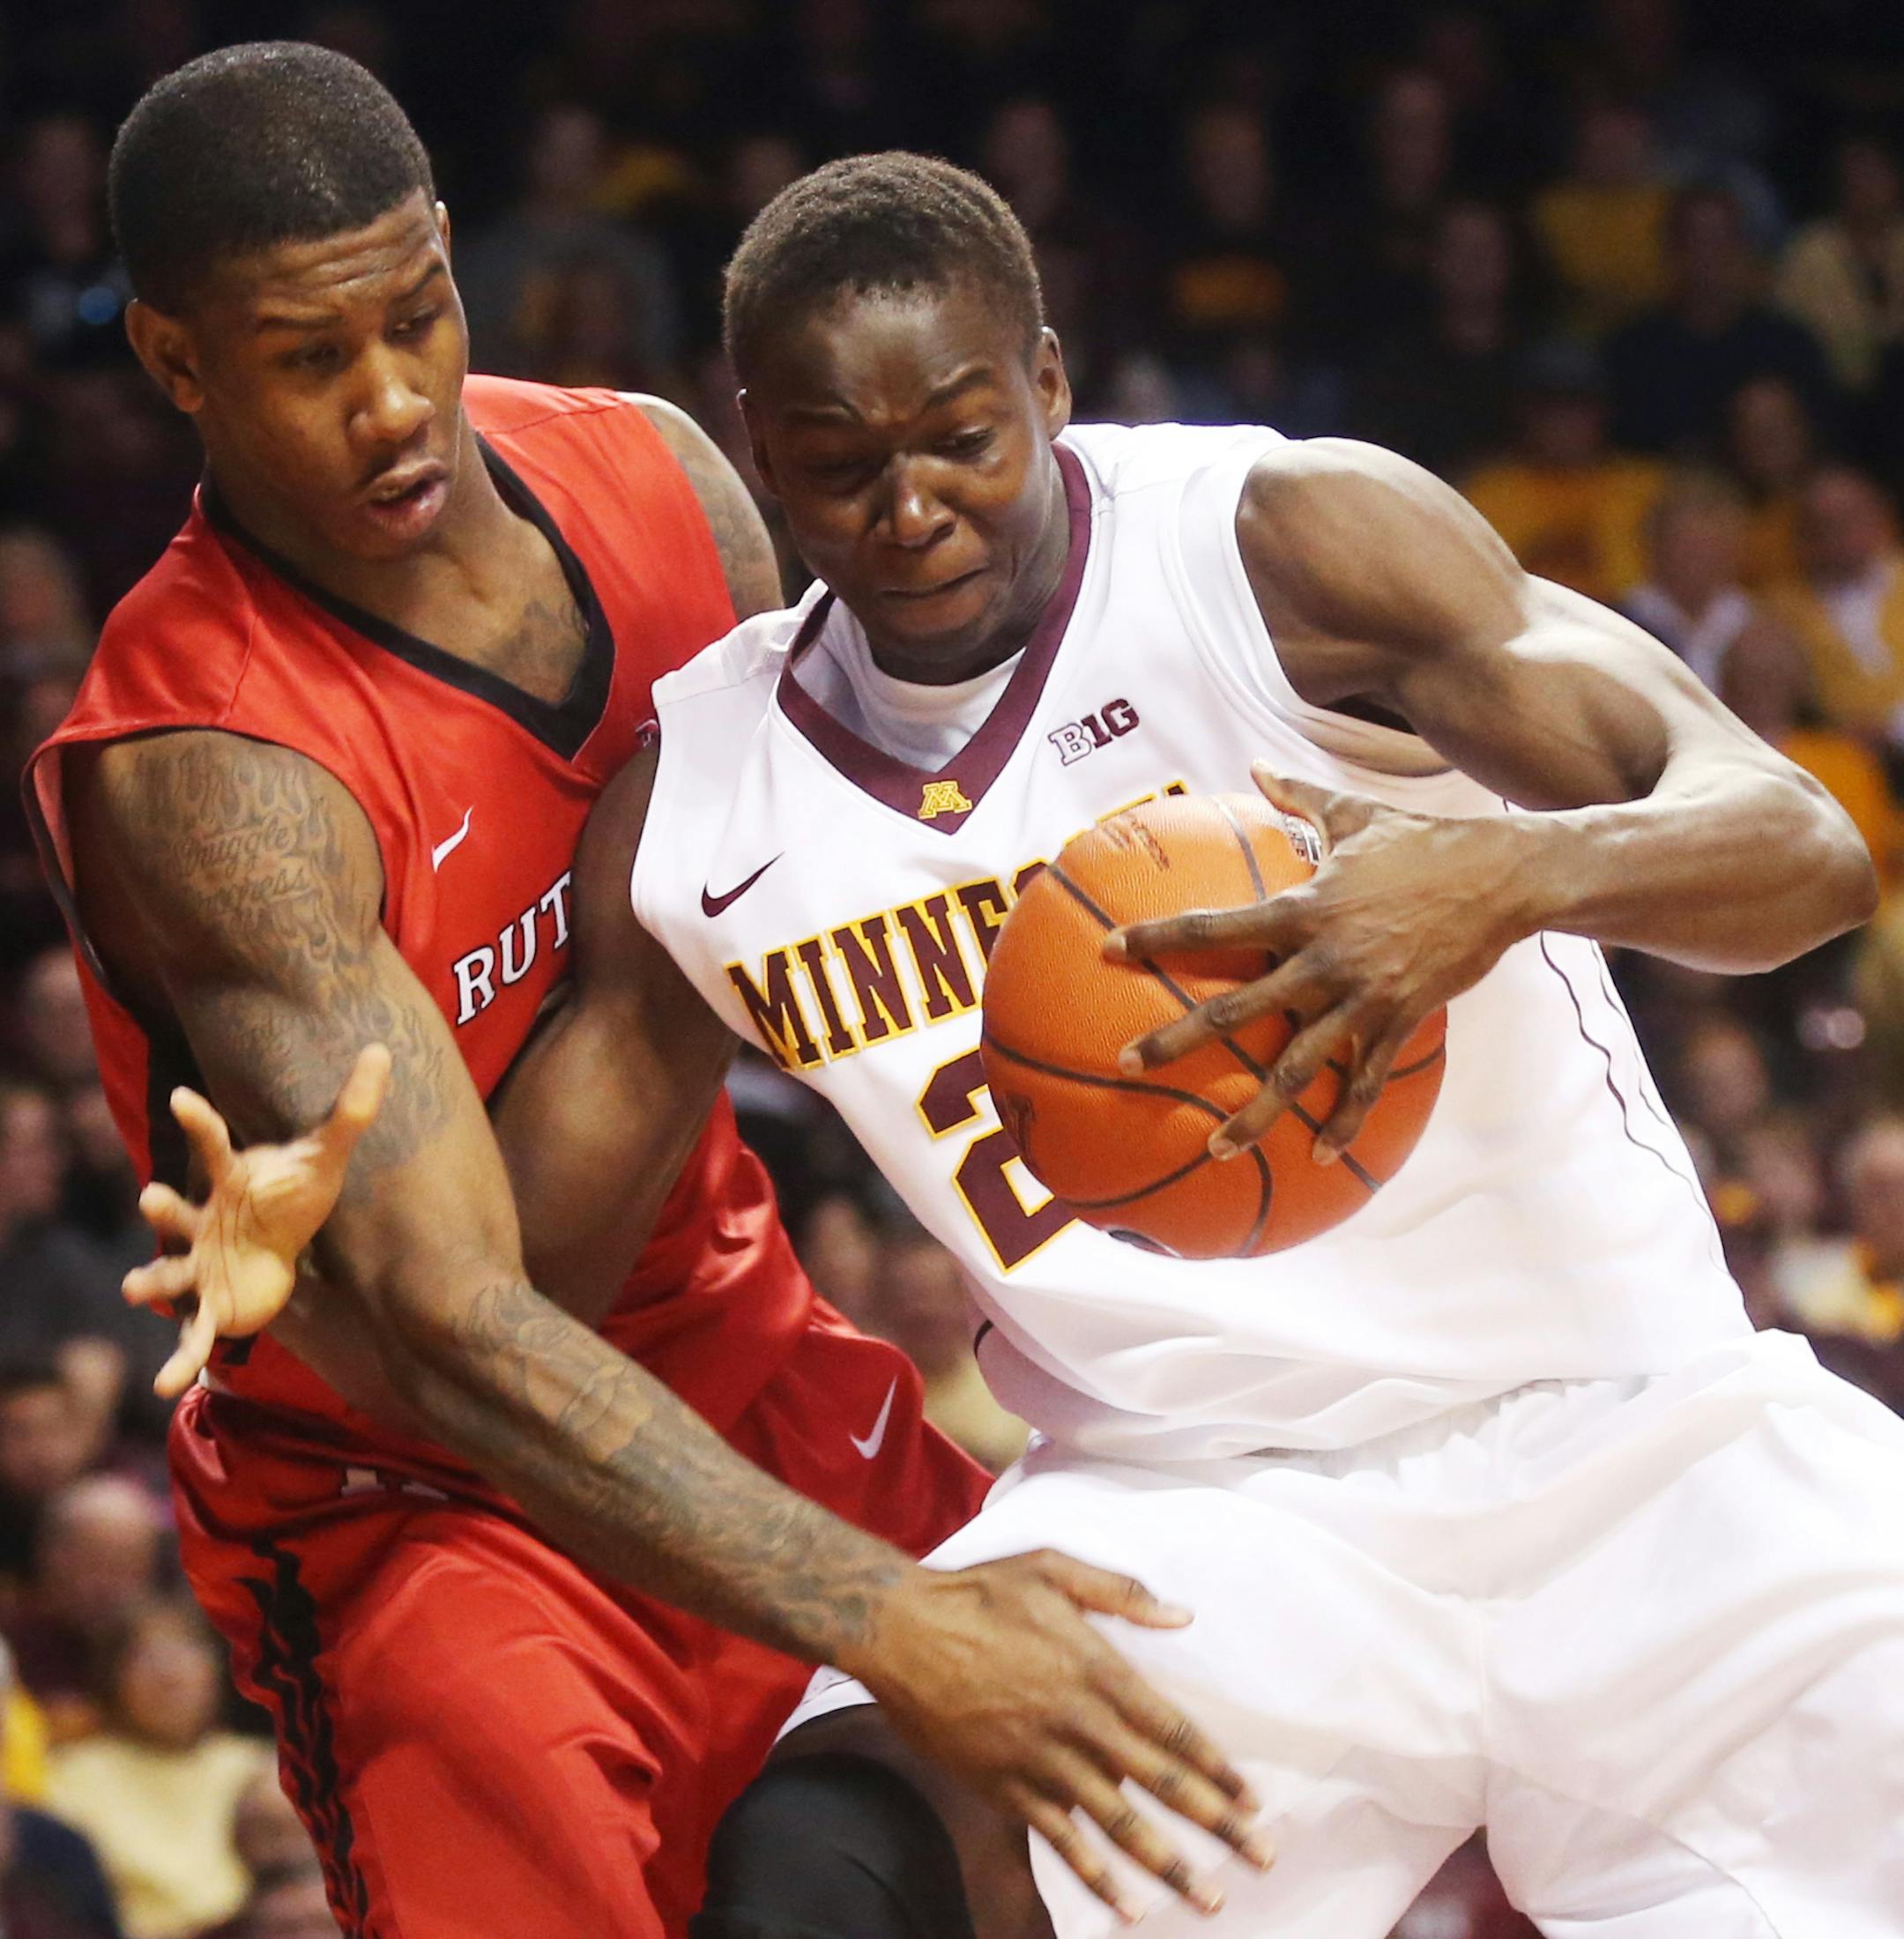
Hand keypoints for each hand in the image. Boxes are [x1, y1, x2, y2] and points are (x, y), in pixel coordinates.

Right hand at [124, 1045, 390, 1396]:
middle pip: (179, 1211)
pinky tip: (164, 1387)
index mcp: (232, 1181)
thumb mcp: (329, 1155)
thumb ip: (353, 1107)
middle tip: (151, 1196)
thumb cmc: (297, 1197)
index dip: (198, 1122)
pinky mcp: (210, 1305)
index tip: (182, 1095)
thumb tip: (382, 1048)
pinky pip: (190, 1334)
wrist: (284, 1252)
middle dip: (163, 1207)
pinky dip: (179, 1360)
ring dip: (151, 1279)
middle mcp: (205, 1220)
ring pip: (170, 1270)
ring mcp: (201, 1264)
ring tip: (135, 1288)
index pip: (213, 1145)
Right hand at [847, 1551, 1272, 1920]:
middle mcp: (1078, 1722)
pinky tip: (1127, 1907)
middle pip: (1160, 1784)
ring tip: (1209, 1900)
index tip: (1252, 1799)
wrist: (902, 1630)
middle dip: (1216, 1824)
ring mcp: (1042, 1761)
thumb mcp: (1053, 1569)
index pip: (1172, 1729)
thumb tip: (1183, 1614)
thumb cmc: (981, 1594)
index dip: (1215, 1768)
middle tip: (1261, 1858)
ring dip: (1168, 1864)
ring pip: (1117, 1824)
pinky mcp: (1006, 1788)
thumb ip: (1122, 1593)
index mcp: (1096, 1669)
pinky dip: (1096, 1877)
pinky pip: (1060, 1841)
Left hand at [1108, 766, 1527, 1159]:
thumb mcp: (1356, 813)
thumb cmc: (1425, 842)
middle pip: (1235, 1010)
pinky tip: (1318, 1155)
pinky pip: (1365, 1082)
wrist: (1504, 877)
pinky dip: (1343, 1122)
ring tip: (1216, 1148)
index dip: (1157, 938)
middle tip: (1129, 1064)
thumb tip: (1259, 765)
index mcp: (1303, 909)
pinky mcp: (1399, 1020)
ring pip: (1295, 1067)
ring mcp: (1361, 997)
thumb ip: (1299, 796)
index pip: (1214, 927)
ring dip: (1254, 1113)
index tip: (1110, 950)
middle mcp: (1322, 960)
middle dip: (1176, 1041)